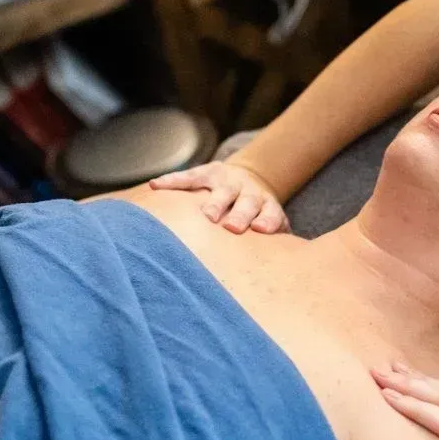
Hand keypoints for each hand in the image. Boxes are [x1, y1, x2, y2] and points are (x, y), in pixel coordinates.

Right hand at [147, 160, 288, 233]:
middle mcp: (248, 191)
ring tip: (206, 215)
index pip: (270, 213)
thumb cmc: (256, 213)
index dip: (267, 220)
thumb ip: (277, 240)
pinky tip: (156, 187)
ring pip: (223, 191)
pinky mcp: (207, 172)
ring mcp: (227, 180)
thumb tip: (282, 266)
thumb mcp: (270, 222)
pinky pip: (189, 177)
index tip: (260, 229)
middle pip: (247, 202)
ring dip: (215, 202)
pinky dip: (173, 181)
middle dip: (240, 214)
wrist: (249, 178)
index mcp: (266, 205)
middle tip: (232, 227)